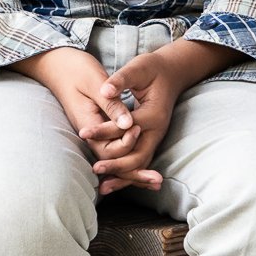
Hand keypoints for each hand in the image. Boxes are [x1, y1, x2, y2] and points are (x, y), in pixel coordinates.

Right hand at [17, 48, 161, 190]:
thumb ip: (111, 104)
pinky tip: (141, 163)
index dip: (126, 145)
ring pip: (113, 157)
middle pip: (112, 160)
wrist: (56, 64)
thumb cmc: (75, 69)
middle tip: (157, 180)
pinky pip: (112, 147)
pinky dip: (128, 156)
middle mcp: (89, 132)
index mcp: (87, 122)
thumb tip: (127, 124)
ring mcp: (92, 131)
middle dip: (133, 172)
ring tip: (155, 181)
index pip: (107, 148)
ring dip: (132, 169)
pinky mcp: (97, 126)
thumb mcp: (94, 82)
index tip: (137, 129)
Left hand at [92, 41, 238, 190]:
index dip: (104, 130)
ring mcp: (157, 137)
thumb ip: (121, 79)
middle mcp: (158, 129)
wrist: (172, 72)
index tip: (83, 133)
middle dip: (117, 164)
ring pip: (141, 163)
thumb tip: (105, 89)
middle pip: (138, 155)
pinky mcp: (151, 139)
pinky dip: (128, 174)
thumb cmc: (153, 69)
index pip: (126, 127)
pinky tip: (112, 183)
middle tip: (95, 168)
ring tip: (102, 187)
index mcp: (154, 113)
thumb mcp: (138, 68)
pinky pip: (140, 161)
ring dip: (123, 177)